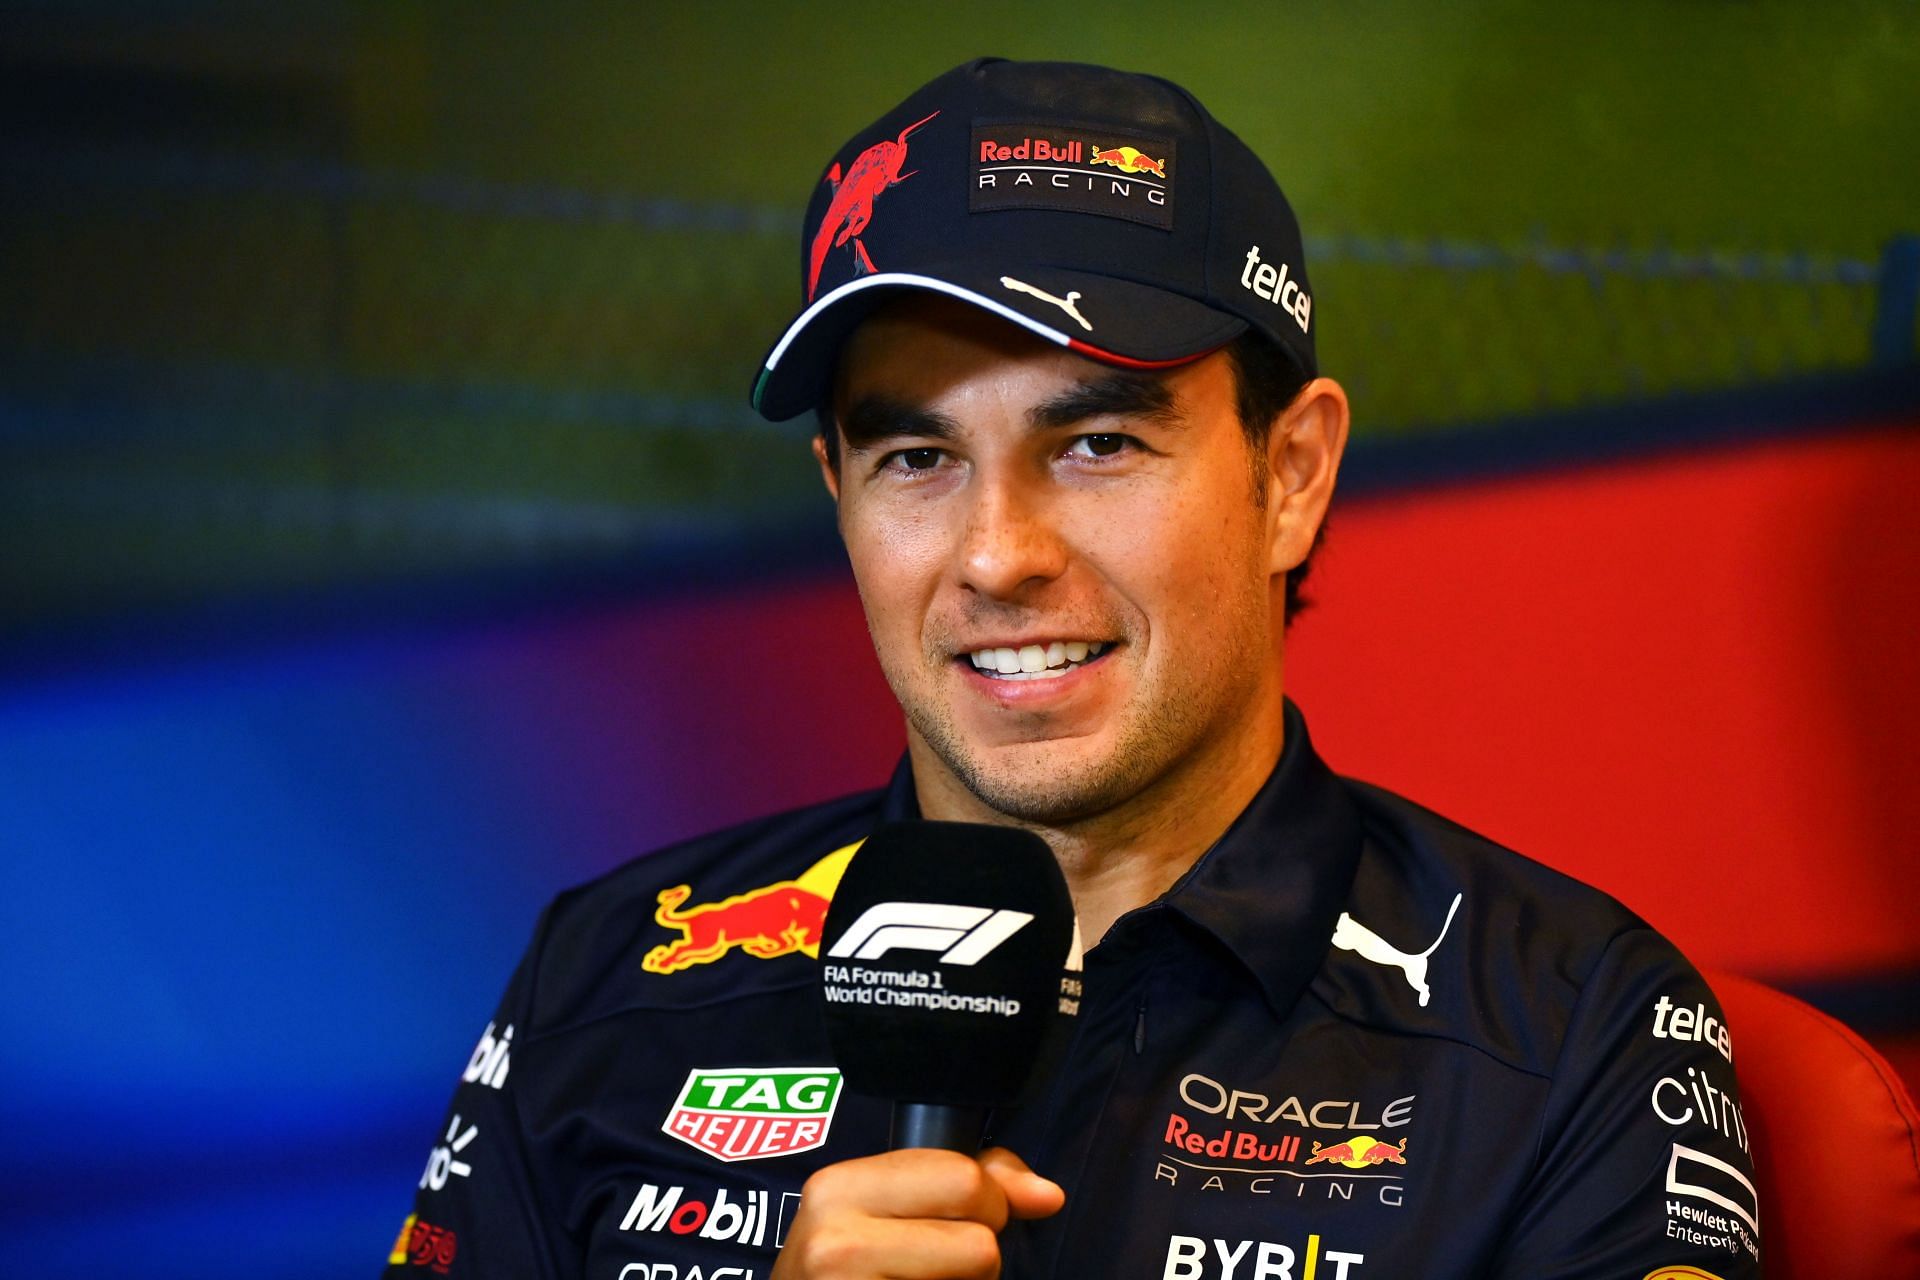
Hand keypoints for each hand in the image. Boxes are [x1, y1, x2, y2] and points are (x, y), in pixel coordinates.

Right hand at [770, 1146, 1064, 1278]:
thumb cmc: (847, 1267)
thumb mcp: (886, 1207)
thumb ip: (968, 1181)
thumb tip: (1048, 1195)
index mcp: (840, 1185)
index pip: (963, 1178)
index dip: (987, 1204)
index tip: (963, 1221)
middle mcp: (836, 1240)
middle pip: (980, 1244)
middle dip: (980, 1257)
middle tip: (941, 1266)